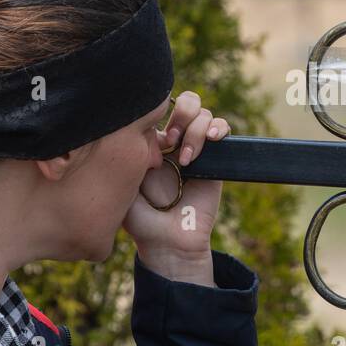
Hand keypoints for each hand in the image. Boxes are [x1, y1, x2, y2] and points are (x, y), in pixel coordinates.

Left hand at [123, 90, 230, 284]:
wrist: (167, 242)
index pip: (161, 108)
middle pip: (186, 103)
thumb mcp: (123, 182)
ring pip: (204, 114)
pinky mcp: (216, 161)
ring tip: (188, 158)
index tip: (156, 134)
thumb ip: (126, 154)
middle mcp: (176, 143)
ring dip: (197, 129)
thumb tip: (132, 124)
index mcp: (152, 144)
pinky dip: (219, 127)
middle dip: (182, 113)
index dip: (160, 111)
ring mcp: (197, 150)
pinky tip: (213, 140)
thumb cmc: (139, 219)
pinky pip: (222, 129)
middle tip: (173, 140)